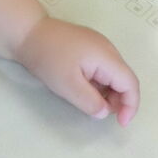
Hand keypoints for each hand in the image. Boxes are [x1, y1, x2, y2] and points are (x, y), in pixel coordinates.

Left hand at [14, 16, 139, 124]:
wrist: (27, 33)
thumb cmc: (48, 58)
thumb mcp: (68, 85)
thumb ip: (90, 102)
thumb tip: (106, 112)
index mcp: (107, 56)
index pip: (130, 83)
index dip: (131, 105)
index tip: (120, 124)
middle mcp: (107, 48)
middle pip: (124, 78)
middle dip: (119, 100)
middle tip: (100, 113)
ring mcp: (98, 45)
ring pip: (114, 74)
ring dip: (109, 93)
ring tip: (90, 103)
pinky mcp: (89, 46)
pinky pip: (103, 68)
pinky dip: (100, 83)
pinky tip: (85, 89)